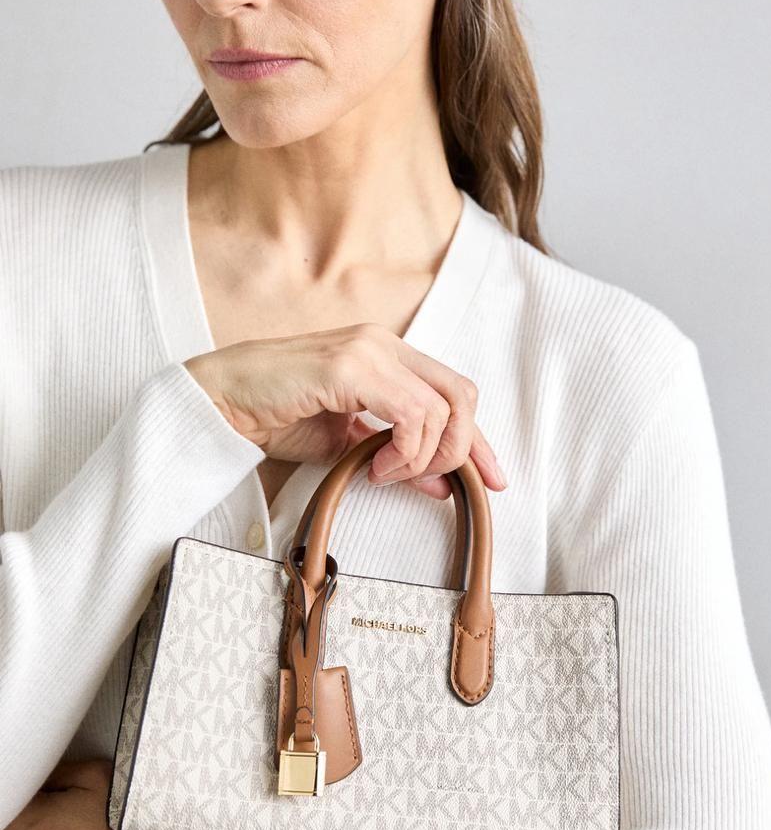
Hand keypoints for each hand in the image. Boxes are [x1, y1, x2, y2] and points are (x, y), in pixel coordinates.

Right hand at [183, 322, 507, 500]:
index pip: (454, 392)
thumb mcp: (347, 445)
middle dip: (462, 447)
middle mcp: (384, 344)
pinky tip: (374, 466)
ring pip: (442, 405)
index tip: (491, 479)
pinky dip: (405, 448)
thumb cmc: (274, 416)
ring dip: (423, 454)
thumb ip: (396, 457)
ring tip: (384, 474)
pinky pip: (410, 411)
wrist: (219, 402)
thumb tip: (441, 486)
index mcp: (387, 356)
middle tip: (434, 483)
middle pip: (462, 393)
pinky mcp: (348, 366)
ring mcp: (367, 350)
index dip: (478, 440)